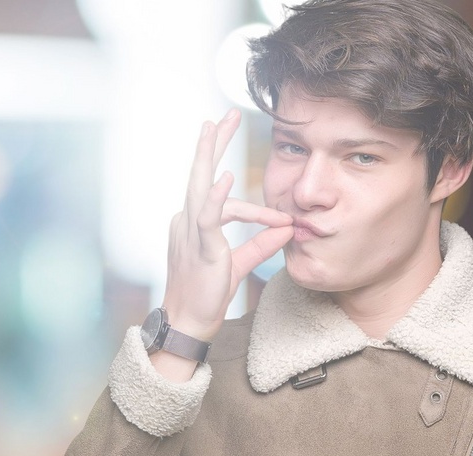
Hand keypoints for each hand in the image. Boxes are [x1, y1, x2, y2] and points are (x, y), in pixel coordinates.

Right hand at [161, 109, 293, 341]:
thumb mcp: (238, 264)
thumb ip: (260, 245)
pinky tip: (224, 176)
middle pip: (199, 174)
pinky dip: (217, 196)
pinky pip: (208, 217)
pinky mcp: (200, 247)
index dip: (236, 184)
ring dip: (208, 155)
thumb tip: (286, 229)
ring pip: (198, 185)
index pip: (215, 193)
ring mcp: (190, 232)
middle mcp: (187, 221)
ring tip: (215, 127)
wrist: (189, 323)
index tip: (265, 199)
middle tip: (223, 115)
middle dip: (211, 143)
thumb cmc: (206, 296)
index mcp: (194, 224)